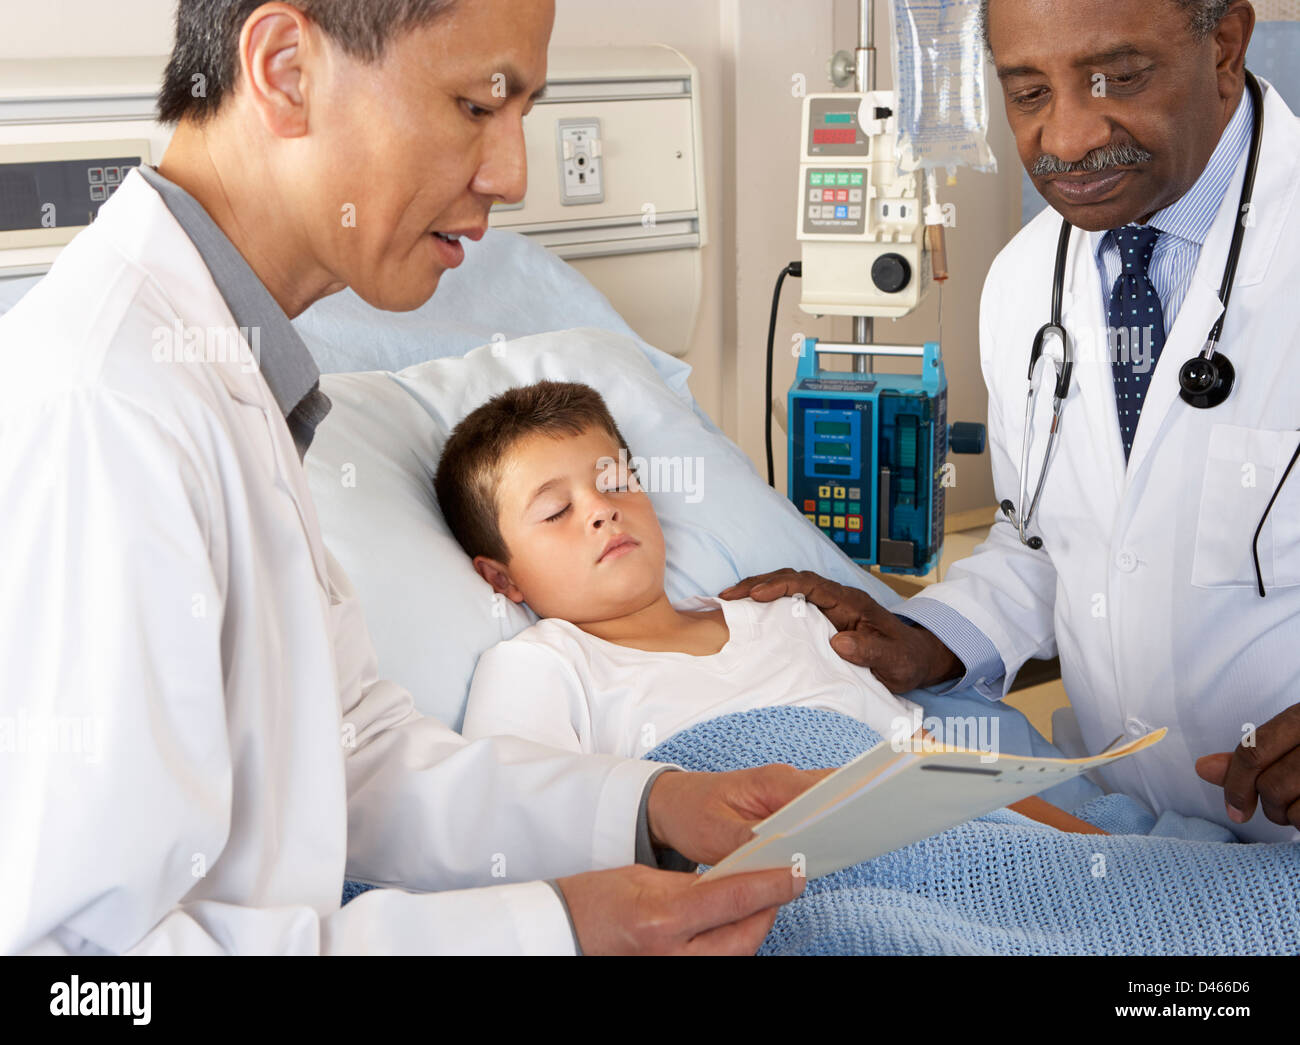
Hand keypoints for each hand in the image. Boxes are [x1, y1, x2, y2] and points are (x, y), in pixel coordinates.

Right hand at [555, 864, 804, 954]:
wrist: (561, 935)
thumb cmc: (594, 902)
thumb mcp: (644, 878)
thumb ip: (694, 883)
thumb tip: (737, 879)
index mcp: (662, 919)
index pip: (734, 898)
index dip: (771, 883)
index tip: (797, 870)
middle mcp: (673, 955)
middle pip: (746, 935)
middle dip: (767, 908)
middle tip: (778, 881)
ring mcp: (674, 973)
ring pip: (738, 954)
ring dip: (752, 927)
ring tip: (755, 901)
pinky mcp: (675, 978)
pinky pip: (719, 962)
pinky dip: (732, 943)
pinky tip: (732, 924)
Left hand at [646, 764, 833, 866]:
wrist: (671, 805)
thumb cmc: (690, 813)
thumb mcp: (713, 833)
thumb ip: (750, 842)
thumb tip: (787, 856)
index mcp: (772, 781)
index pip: (820, 789)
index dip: (841, 808)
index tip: (851, 829)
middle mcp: (785, 782)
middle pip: (832, 793)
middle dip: (846, 815)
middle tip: (851, 842)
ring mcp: (786, 794)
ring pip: (825, 804)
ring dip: (833, 825)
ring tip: (839, 851)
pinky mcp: (783, 808)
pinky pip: (811, 815)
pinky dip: (819, 831)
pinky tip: (819, 852)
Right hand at [719, 568, 962, 693]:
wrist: (913, 659)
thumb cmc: (904, 659)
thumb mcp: (893, 660)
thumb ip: (870, 651)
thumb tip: (838, 641)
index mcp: (850, 602)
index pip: (810, 584)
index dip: (781, 586)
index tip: (756, 595)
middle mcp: (835, 599)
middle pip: (791, 580)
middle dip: (758, 584)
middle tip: (727, 596)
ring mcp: (825, 608)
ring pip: (786, 590)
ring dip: (757, 593)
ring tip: (728, 602)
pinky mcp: (819, 620)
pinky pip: (788, 607)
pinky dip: (765, 608)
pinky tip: (746, 616)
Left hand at [1194, 703, 1299, 829]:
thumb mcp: (1290, 746)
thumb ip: (1252, 757)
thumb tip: (1202, 768)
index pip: (1252, 751)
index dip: (1235, 785)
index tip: (1235, 811)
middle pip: (1268, 785)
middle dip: (1269, 805)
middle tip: (1282, 807)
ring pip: (1286, 806)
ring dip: (1289, 816)